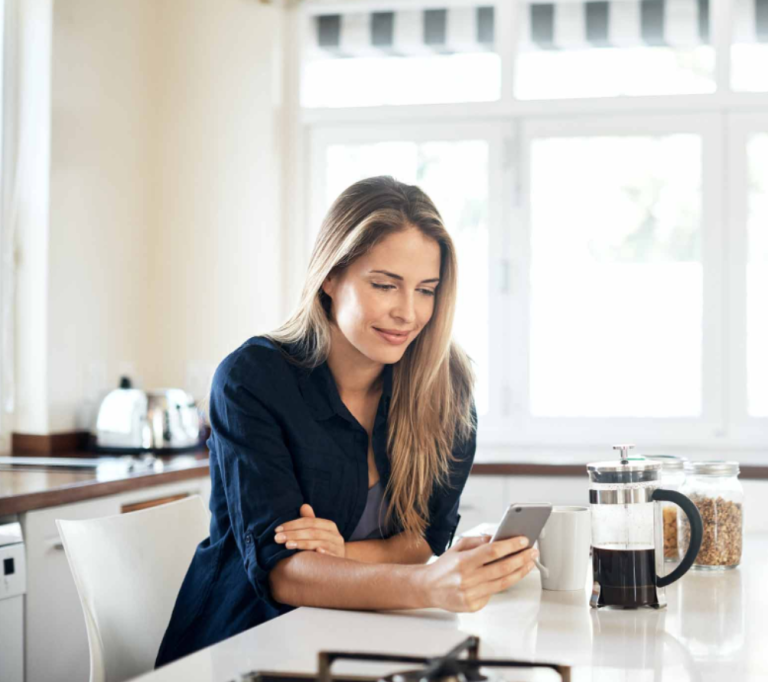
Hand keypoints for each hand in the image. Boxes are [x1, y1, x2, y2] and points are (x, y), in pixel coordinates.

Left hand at [274, 504, 345, 557]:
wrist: (341, 563)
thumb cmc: (325, 545)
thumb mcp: (318, 532)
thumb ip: (310, 520)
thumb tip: (303, 506)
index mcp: (329, 526)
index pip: (309, 522)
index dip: (293, 525)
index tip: (277, 530)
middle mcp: (335, 535)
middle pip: (313, 532)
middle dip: (294, 534)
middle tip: (278, 538)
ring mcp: (338, 548)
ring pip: (320, 543)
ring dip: (302, 544)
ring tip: (287, 545)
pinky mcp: (339, 560)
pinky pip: (331, 556)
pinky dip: (324, 553)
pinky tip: (314, 552)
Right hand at [415, 534, 537, 612]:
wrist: (428, 588)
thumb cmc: (444, 567)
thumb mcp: (457, 547)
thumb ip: (477, 541)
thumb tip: (497, 538)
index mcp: (463, 561)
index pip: (493, 551)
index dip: (511, 545)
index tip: (523, 540)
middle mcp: (467, 579)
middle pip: (503, 568)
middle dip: (522, 558)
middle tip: (532, 551)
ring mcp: (471, 594)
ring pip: (504, 583)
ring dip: (520, 572)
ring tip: (529, 563)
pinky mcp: (474, 605)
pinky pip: (494, 593)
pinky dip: (504, 583)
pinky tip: (511, 575)